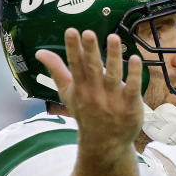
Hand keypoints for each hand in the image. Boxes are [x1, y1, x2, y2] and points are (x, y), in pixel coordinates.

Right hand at [36, 29, 143, 156]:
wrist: (104, 144)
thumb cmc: (86, 113)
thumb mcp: (68, 93)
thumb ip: (57, 70)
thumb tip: (40, 52)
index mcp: (80, 88)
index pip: (75, 66)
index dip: (73, 48)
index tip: (71, 31)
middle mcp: (95, 94)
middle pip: (93, 69)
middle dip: (91, 51)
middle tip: (89, 32)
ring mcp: (113, 100)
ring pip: (114, 75)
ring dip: (113, 57)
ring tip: (113, 37)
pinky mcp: (130, 106)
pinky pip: (133, 88)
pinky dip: (135, 74)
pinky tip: (135, 59)